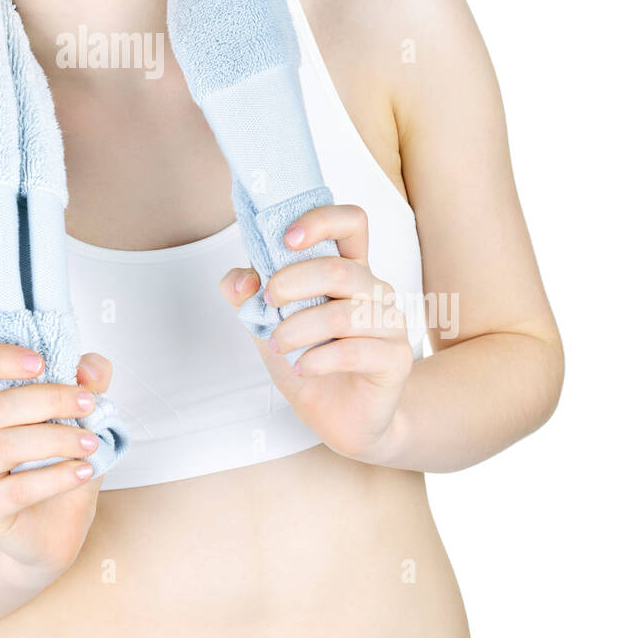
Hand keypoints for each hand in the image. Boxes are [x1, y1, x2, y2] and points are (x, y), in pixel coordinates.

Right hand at [0, 346, 112, 577]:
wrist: (56, 530)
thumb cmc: (61, 465)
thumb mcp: (83, 420)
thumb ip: (89, 385)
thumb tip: (88, 368)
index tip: (41, 361)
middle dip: (50, 400)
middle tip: (90, 404)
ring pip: (4, 446)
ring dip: (56, 440)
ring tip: (92, 443)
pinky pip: (16, 490)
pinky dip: (56, 478)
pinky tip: (84, 472)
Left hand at [219, 204, 412, 463]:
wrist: (339, 418)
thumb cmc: (309, 358)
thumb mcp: (267, 323)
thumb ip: (247, 293)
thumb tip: (241, 280)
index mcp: (349, 268)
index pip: (351, 222)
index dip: (320, 220)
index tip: (286, 239)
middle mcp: (374, 290)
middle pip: (339, 270)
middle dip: (292, 283)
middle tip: (268, 304)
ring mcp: (390, 323)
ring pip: (342, 315)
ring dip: (297, 330)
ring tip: (278, 344)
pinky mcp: (396, 358)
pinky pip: (353, 352)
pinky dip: (316, 360)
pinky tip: (303, 367)